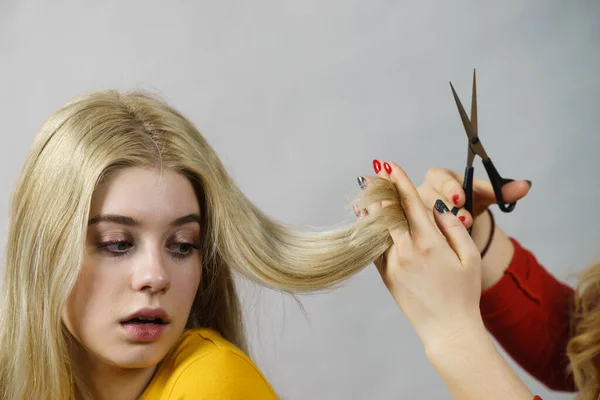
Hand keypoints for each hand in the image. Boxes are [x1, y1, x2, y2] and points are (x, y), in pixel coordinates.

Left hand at [362, 161, 482, 348]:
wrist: (447, 328)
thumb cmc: (464, 292)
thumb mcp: (469, 256)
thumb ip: (452, 227)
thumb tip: (434, 207)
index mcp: (429, 243)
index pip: (410, 203)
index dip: (399, 181)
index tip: (389, 165)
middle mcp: (406, 251)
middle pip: (388, 211)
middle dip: (381, 189)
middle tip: (373, 171)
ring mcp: (392, 264)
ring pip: (378, 228)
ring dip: (371, 207)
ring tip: (365, 189)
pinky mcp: (385, 275)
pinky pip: (375, 246)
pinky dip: (369, 230)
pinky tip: (365, 218)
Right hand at [416, 168, 530, 228]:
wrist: (461, 220)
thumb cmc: (471, 202)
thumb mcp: (486, 196)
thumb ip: (504, 191)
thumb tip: (525, 185)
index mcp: (438, 177)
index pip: (439, 177)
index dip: (450, 187)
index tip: (462, 197)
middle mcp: (424, 192)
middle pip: (429, 196)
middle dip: (448, 209)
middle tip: (465, 220)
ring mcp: (415, 210)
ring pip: (423, 215)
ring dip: (441, 225)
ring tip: (459, 233)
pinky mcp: (414, 226)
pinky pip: (419, 230)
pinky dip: (433, 236)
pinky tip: (444, 244)